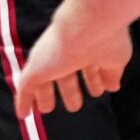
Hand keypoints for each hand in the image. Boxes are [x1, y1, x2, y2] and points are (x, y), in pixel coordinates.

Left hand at [14, 4, 131, 116]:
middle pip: (67, 75)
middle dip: (70, 90)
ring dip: (46, 96)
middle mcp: (69, 52)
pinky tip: (24, 114)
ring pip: (46, 81)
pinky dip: (24, 101)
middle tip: (74, 106)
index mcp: (90, 48)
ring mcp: (51, 61)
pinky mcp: (36, 69)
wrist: (86, 25)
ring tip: (47, 110)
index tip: (98, 91)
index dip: (94, 79)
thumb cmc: (106, 39)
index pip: (91, 66)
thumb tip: (113, 87)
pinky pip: (26, 89)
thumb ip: (112, 74)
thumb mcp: (116, 59)